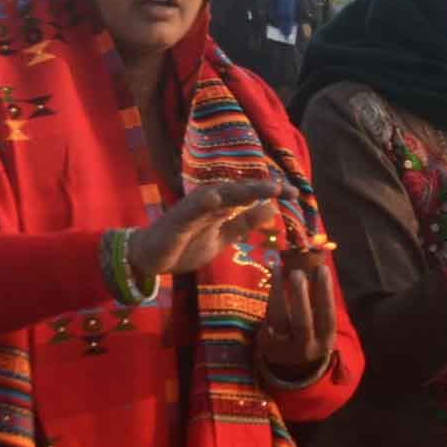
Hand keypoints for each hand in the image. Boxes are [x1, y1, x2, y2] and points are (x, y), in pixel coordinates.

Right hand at [128, 180, 287, 277]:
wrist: (150, 258)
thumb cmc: (186, 244)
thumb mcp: (223, 237)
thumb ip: (244, 223)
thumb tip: (271, 209)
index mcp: (221, 205)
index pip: (250, 195)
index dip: (271, 192)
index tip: (296, 194)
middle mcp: (209, 201)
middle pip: (240, 190)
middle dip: (263, 188)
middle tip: (287, 188)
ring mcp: (193, 209)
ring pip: (220, 196)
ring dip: (243, 190)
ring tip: (266, 187)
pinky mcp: (177, 220)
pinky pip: (191, 210)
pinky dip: (203, 203)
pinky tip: (215, 196)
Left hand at [257, 263, 336, 380]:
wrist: (292, 363)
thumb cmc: (311, 334)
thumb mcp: (321, 324)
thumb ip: (320, 302)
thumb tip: (318, 266)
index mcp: (324, 342)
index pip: (326, 316)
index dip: (325, 292)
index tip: (322, 269)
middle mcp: (305, 348)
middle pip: (302, 322)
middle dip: (299, 296)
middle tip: (297, 272)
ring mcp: (284, 347)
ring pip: (279, 319)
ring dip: (278, 291)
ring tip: (278, 269)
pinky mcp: (267, 343)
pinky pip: (267, 317)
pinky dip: (271, 297)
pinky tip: (273, 279)